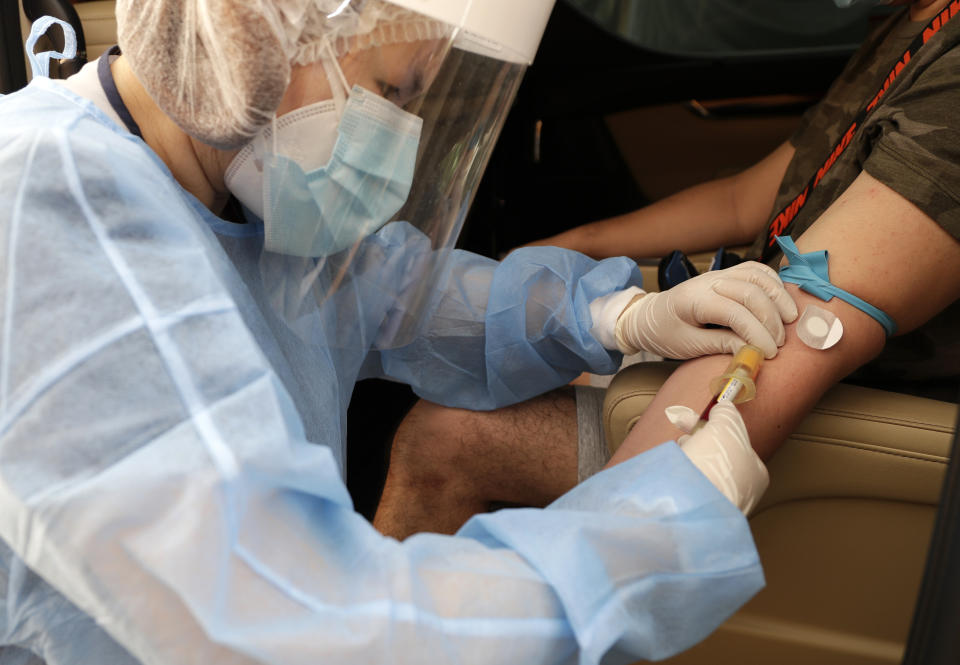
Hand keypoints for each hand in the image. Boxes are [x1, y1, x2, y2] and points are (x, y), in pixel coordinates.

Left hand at [615, 261, 797, 358]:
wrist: (647, 317)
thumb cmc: (664, 333)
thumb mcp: (688, 346)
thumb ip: (720, 345)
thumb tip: (752, 350)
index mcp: (693, 300)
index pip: (735, 312)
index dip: (757, 334)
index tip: (769, 354)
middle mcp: (708, 281)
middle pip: (750, 292)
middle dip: (771, 319)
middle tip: (779, 344)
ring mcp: (718, 274)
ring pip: (757, 275)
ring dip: (778, 297)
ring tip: (790, 321)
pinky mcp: (725, 274)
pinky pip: (755, 270)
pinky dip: (773, 282)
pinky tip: (782, 301)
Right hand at [666, 401, 768, 514]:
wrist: (693, 503)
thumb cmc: (717, 465)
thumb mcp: (726, 425)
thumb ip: (727, 413)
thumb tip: (724, 406)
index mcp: (756, 473)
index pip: (737, 443)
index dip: (715, 427)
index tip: (697, 419)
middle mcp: (740, 492)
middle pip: (715, 456)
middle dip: (697, 441)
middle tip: (683, 435)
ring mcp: (717, 504)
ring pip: (700, 471)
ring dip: (687, 457)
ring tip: (678, 454)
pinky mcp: (696, 512)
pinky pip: (686, 486)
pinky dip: (679, 476)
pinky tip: (673, 473)